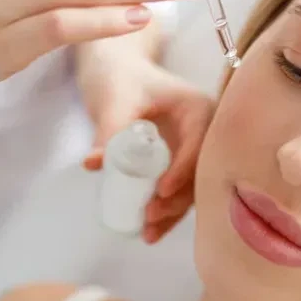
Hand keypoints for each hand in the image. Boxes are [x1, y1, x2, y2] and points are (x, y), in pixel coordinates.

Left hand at [78, 53, 214, 243]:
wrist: (114, 67)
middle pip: (200, 172)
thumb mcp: (115, 99)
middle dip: (178, 199)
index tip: (160, 190)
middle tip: (150, 214)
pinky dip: (164, 212)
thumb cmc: (120, 75)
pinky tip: (149, 233)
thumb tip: (96, 164)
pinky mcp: (176, 164)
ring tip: (148, 232)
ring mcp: (191, 150)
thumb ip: (108, 130)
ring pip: (190, 188)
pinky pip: (175, 192)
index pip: (199, 143)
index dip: (183, 170)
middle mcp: (203, 131)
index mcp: (198, 108)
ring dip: (172, 212)